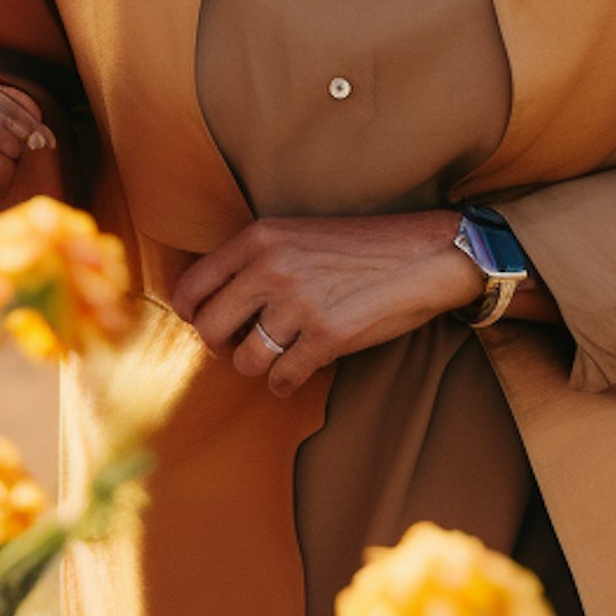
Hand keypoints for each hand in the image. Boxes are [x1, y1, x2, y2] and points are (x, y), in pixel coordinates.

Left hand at [168, 210, 548, 396]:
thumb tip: (210, 300)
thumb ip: (254, 259)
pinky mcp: (327, 337)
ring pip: (245, 361)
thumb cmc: (359, 246)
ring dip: (258, 366)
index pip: (192, 287)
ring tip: (276, 356)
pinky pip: (282, 379)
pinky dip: (285, 382)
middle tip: (242, 344)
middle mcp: (271, 268)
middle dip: (221, 345)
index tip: (208, 322)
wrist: (424, 254)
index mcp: (258, 238)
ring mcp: (299, 304)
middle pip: (209, 329)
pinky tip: (297, 371)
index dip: (192, 313)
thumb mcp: (296, 233)